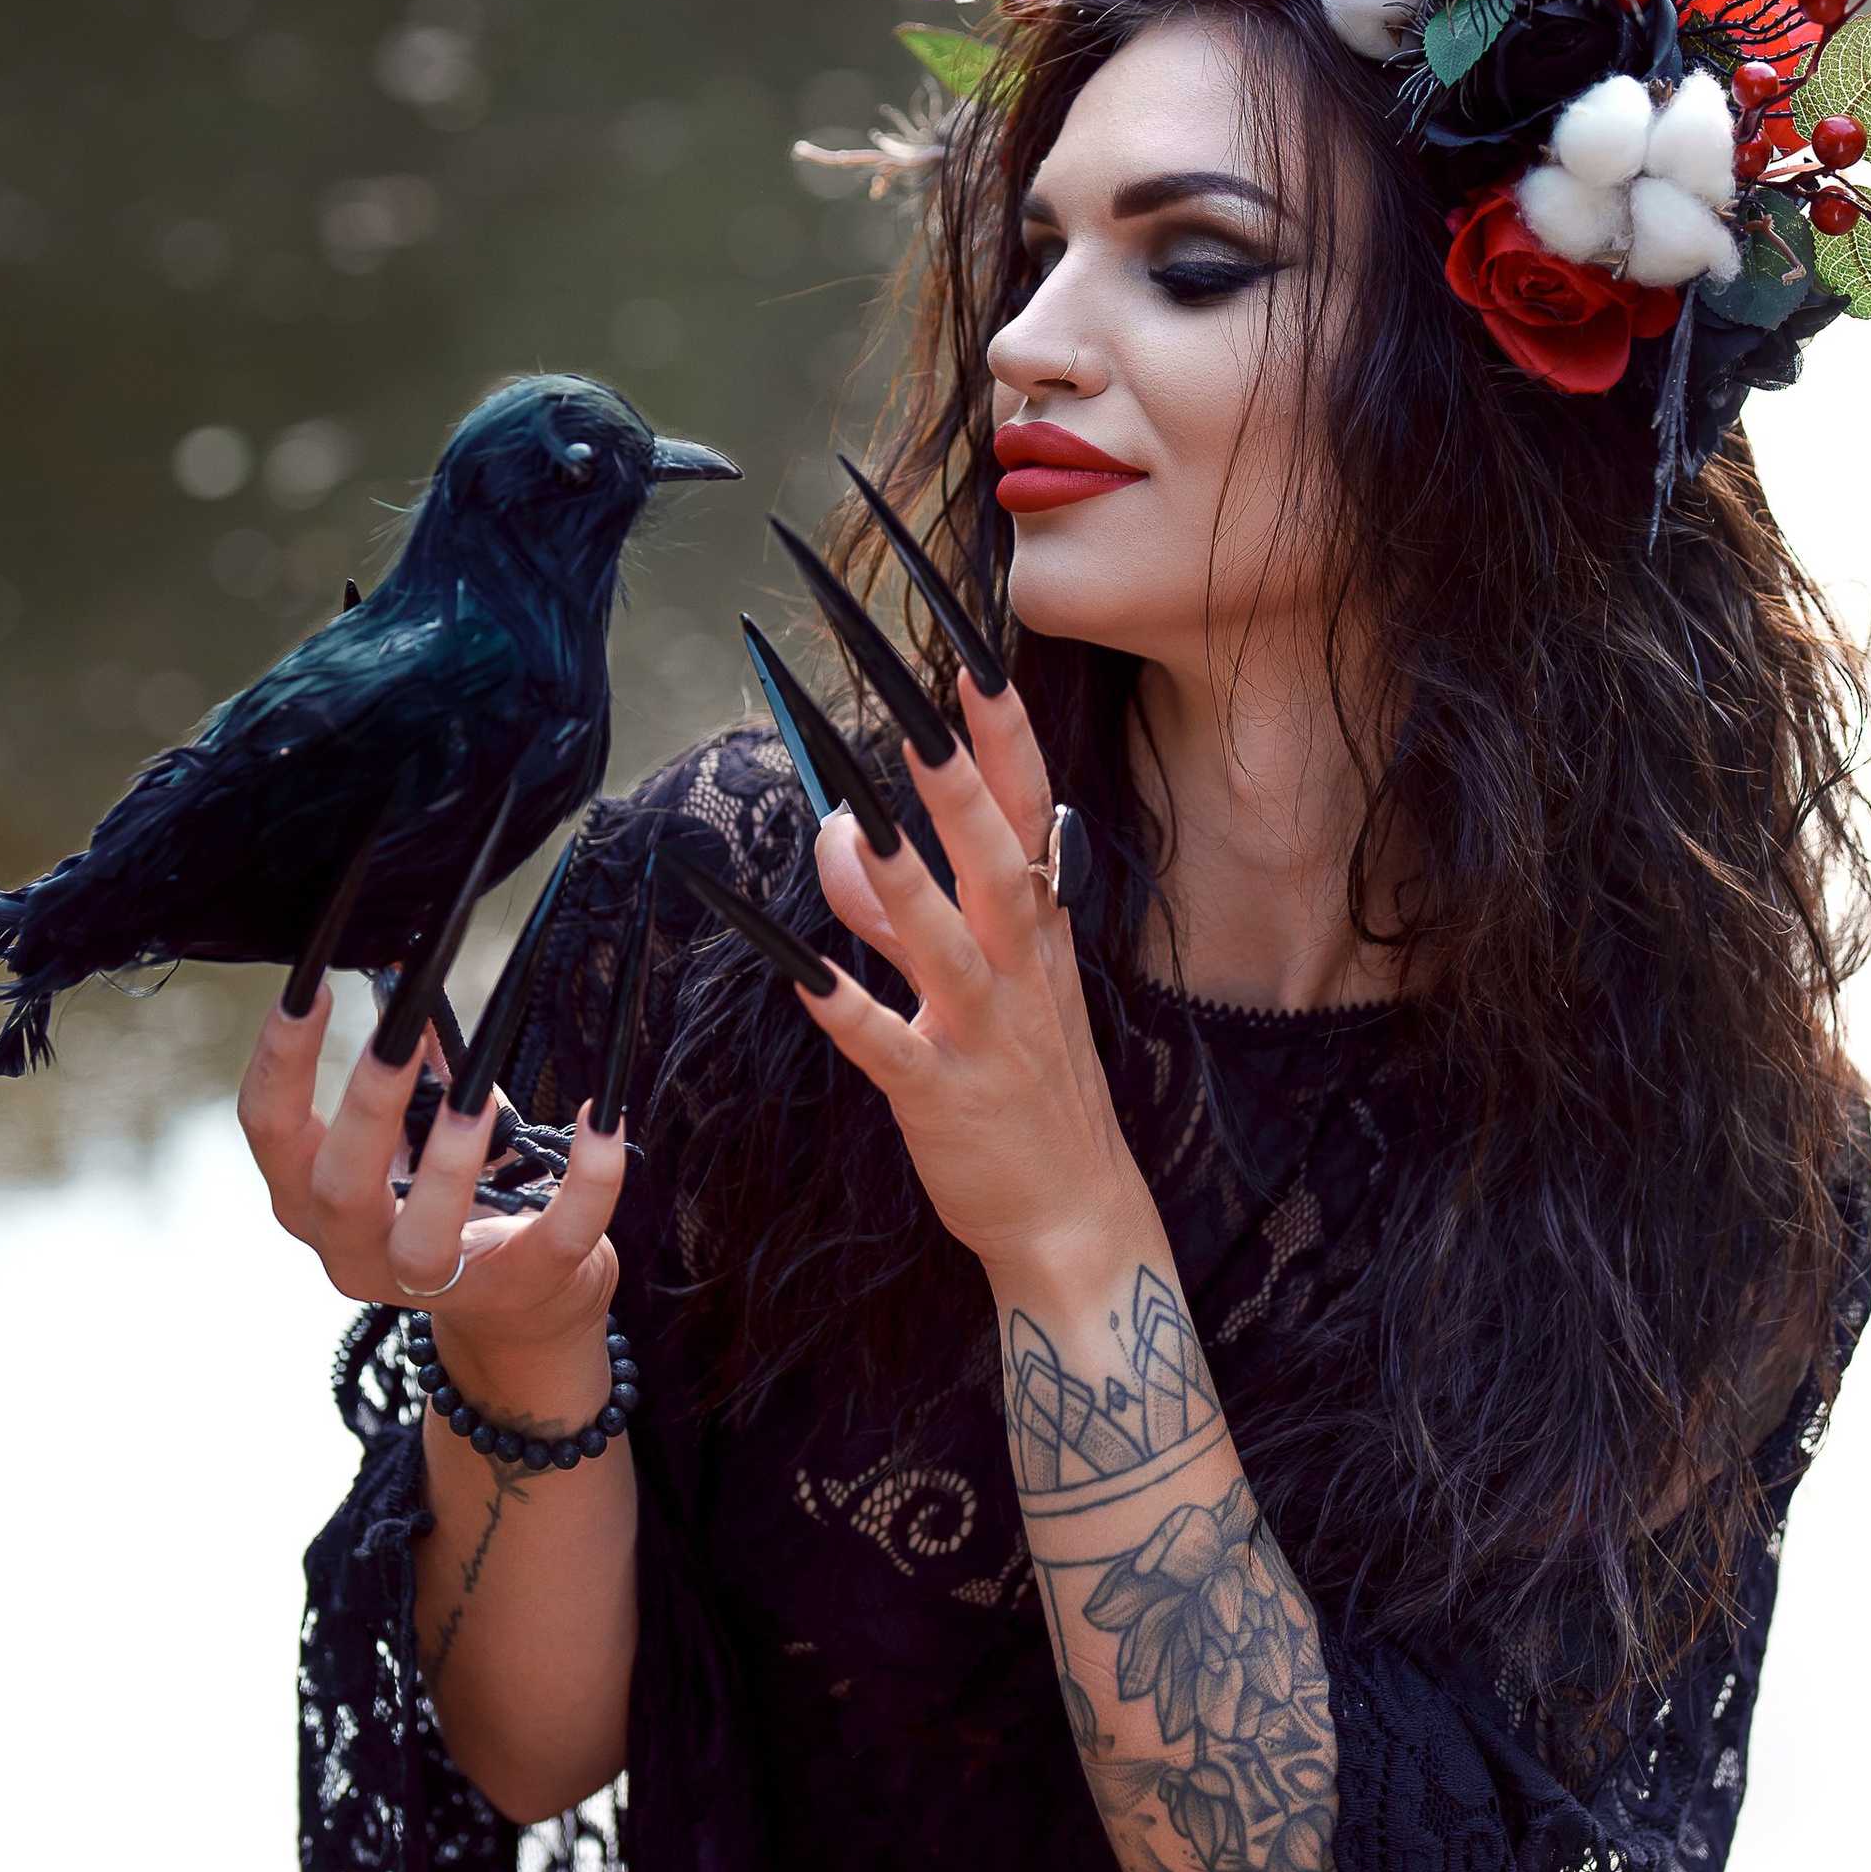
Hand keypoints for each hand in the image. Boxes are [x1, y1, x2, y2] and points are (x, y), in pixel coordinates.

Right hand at [238, 1003, 627, 1421]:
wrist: (518, 1305)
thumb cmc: (450, 1198)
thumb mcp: (413, 1133)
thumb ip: (410, 1066)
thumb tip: (408, 975)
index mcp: (313, 1199)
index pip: (268, 1131)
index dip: (279, 1061)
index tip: (308, 988)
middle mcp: (353, 1252)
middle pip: (337, 1189)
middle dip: (367, 1110)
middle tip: (395, 1038)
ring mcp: (434, 1285)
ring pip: (423, 1240)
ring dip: (448, 1165)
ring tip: (479, 1097)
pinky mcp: (520, 1287)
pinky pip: (556, 1238)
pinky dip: (587, 1181)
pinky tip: (604, 1121)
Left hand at [806, 682, 1158, 1303]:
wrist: (1073, 1214)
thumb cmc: (1025, 1081)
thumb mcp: (974, 979)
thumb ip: (898, 907)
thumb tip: (837, 830)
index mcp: (1036, 927)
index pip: (1025, 811)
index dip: (1003, 736)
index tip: (976, 658)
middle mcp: (1020, 967)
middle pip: (992, 858)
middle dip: (959, 781)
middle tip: (921, 706)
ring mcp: (988, 1032)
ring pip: (946, 945)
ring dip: (902, 883)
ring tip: (854, 820)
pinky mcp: (945, 1099)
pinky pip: (891, 1050)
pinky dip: (849, 1013)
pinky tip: (797, 978)